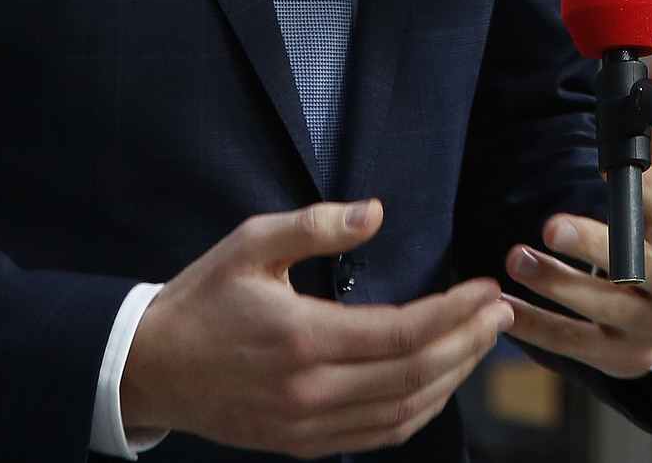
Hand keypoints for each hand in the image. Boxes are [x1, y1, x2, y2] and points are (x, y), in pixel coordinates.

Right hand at [121, 200, 512, 456]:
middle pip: (415, 374)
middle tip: (501, 313)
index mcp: (302, 338)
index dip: (456, 312)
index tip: (486, 288)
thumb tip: (374, 212)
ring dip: (453, 378)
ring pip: (403, 411)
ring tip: (481, 343)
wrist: (150, 368)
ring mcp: (307, 426)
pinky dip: (419, 411)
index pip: (403, 332)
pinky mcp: (302, 445)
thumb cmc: (202, 299)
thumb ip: (315, 225)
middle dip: (469, 343)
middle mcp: (310, 391)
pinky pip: (378, 435)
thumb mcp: (251, 243)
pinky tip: (440, 383)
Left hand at [502, 38, 651, 378]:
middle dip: (595, 246)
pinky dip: (540, 328)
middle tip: (551, 223)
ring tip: (515, 257)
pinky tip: (505, 307)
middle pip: (642, 269)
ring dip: (557, 283)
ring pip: (606, 309)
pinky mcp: (622, 360)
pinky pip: (577, 346)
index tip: (616, 172)